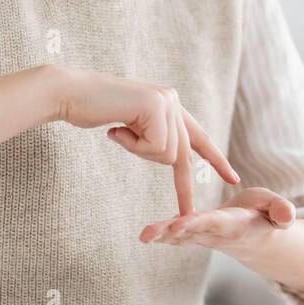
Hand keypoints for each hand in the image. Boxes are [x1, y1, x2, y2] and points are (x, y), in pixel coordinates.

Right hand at [53, 65, 239, 216]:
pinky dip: (132, 146)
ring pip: (167, 154)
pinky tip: (116, 129)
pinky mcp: (157, 106)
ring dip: (139, 152)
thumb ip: (151, 134)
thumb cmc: (92, 110)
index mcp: (169, 104)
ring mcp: (167, 101)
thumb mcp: (129, 127)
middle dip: (184, 187)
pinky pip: (155, 148)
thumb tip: (170, 154)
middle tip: (186, 212)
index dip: (215, 159)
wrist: (71, 92)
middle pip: (184, 154)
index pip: (198, 136)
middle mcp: (173, 100)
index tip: (233, 178)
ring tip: (118, 132)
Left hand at [139, 186, 295, 253]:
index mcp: (233, 225)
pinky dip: (161, 234)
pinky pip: (177, 235)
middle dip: (171, 233)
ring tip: (143, 235)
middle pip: (190, 233)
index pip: (212, 223)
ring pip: (180, 237)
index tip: (179, 223)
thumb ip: (281, 211)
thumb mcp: (277, 208)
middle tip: (150, 234)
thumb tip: (289, 216)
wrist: (258, 234)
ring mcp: (204, 236)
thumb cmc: (266, 214)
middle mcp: (215, 233)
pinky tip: (146, 234)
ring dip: (161, 236)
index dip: (196, 223)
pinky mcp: (196, 233)